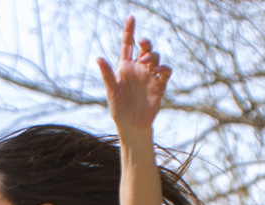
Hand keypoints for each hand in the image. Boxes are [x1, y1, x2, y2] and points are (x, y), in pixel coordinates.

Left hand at [97, 16, 170, 135]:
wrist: (132, 126)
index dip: (129, 31)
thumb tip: (98, 58)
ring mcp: (149, 76)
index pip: (127, 45)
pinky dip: (164, 68)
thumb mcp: (112, 91)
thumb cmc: (119, 110)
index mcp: (125, 67)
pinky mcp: (159, 85)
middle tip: (143, 45)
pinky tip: (158, 71)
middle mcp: (138, 69)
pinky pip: (165, 71)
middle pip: (145, 48)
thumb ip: (107, 74)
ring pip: (155, 57)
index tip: (131, 18)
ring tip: (147, 64)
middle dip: (146, 42)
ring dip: (153, 56)